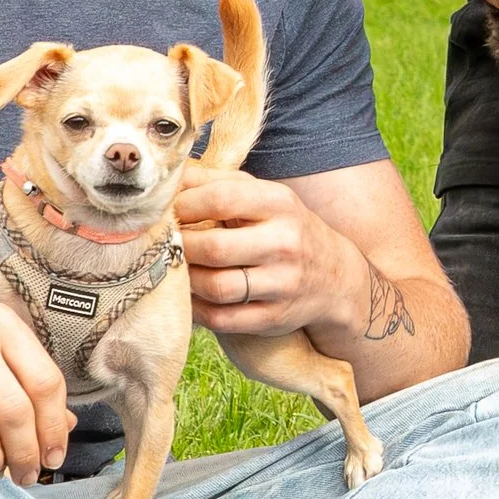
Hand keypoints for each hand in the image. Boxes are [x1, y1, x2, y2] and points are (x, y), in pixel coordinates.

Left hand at [179, 166, 364, 339]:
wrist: (335, 276)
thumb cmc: (284, 228)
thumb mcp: (263, 196)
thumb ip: (216, 182)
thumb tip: (168, 179)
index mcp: (280, 204)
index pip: (220, 199)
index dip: (183, 206)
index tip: (165, 211)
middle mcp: (285, 243)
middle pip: (213, 247)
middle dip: (179, 246)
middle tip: (163, 244)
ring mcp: (282, 284)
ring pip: (215, 287)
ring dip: (186, 279)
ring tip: (176, 269)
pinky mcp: (274, 317)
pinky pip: (222, 318)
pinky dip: (197, 308)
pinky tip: (191, 295)